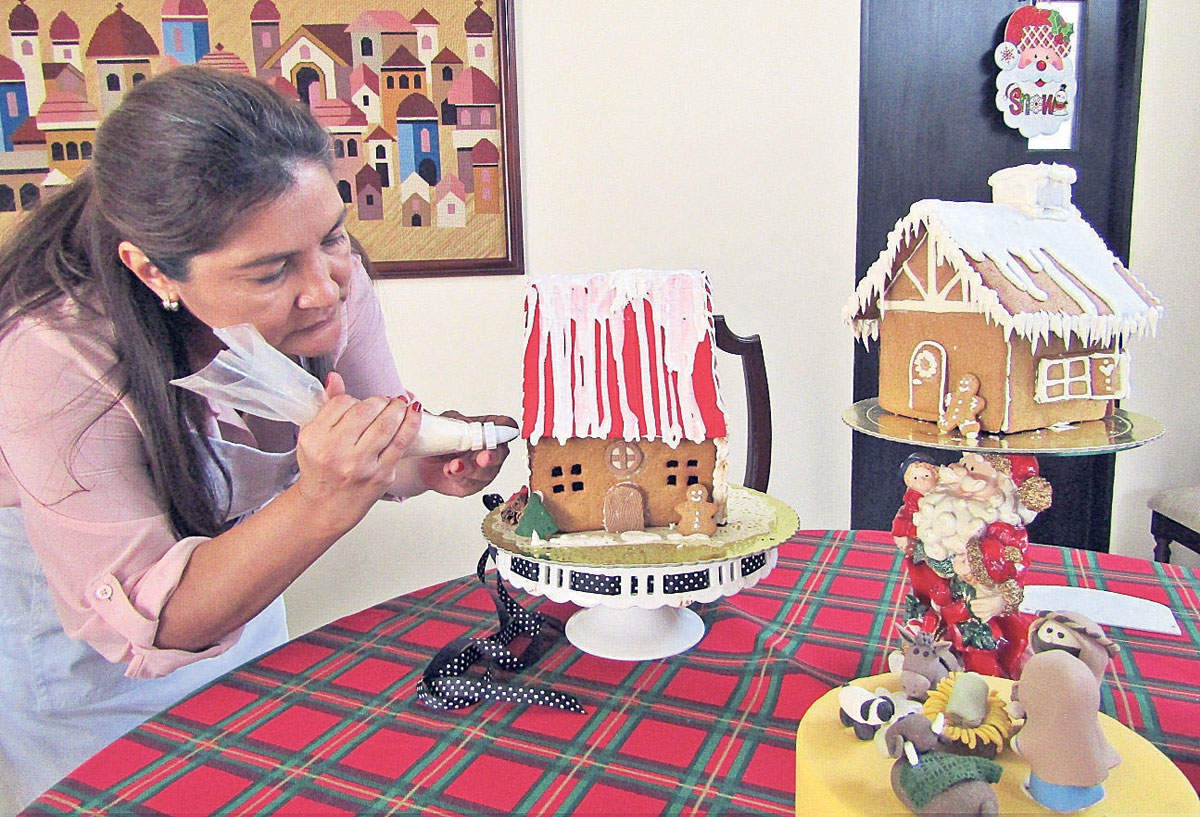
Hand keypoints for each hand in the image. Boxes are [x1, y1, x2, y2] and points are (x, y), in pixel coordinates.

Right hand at [293, 372, 421, 532]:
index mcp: (315, 438)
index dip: (354, 399)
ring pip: (386, 425)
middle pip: (366, 411)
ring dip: (397, 408)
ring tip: (399, 405)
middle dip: (380, 401)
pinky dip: (411, 424)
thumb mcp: (312, 436)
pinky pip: (401, 443)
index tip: (358, 404)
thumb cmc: (320, 470)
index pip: (341, 404)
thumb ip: (326, 406)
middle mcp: (336, 451)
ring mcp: (360, 464)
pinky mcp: (381, 474)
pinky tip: (413, 414)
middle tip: (384, 401)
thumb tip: (334, 378)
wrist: (326, 506)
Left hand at [417, 411, 514, 496]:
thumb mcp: (446, 422)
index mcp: (488, 431)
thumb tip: (467, 424)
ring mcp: (482, 470)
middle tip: (483, 456)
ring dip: (471, 468)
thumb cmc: (441, 439)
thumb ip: (457, 421)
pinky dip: (459, 476)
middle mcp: (490, 451)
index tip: (501, 428)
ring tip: (455, 464)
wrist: (422, 460)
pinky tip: (449, 471)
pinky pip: (469, 483)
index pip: (505, 427)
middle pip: (500, 453)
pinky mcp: (471, 485)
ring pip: (485, 472)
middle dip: (492, 455)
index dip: (506, 427)